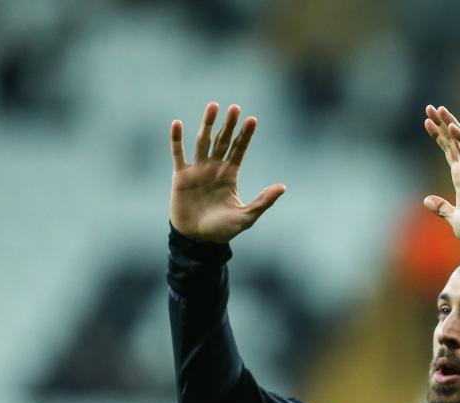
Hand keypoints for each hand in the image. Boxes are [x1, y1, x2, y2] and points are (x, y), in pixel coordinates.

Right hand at [169, 102, 285, 243]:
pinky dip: (177, 139)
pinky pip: (178, 154)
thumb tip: (282, 187)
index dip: (245, 135)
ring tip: (213, 106)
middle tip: (234, 107)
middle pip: (223, 141)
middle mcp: (214, 168)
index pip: (239, 150)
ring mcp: (197, 170)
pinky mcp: (181, 176)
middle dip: (229, 124)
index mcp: (230, 175)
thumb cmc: (222, 230)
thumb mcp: (246, 216)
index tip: (253, 119)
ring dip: (207, 124)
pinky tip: (178, 124)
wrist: (197, 240)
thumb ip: (263, 201)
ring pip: (203, 141)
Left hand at [423, 105, 459, 246]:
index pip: (448, 150)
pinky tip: (451, 125)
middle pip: (453, 140)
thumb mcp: (451, 217)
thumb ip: (440, 207)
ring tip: (439, 109)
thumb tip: (426, 200)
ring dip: (451, 124)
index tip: (427, 122)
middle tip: (430, 107)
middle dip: (442, 123)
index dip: (438, 135)